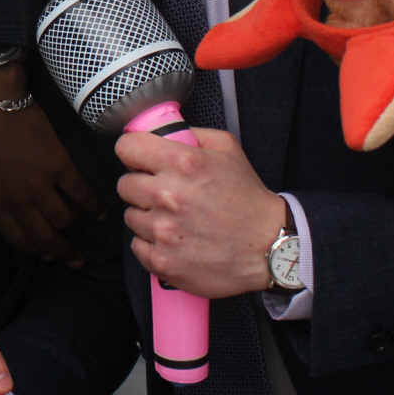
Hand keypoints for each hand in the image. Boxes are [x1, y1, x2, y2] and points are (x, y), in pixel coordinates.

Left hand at [0, 56, 101, 264]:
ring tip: (83, 224)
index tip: (48, 256)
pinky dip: (93, 205)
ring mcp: (38, 185)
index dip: (37, 251)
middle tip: (75, 259)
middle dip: (62, 252)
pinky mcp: (58, 166)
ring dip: (76, 225)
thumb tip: (12, 216)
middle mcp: (16, 201)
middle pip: (44, 237)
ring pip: (64, 219)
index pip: (19, 240)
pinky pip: (80, 193)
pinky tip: (100, 211)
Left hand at [116, 128, 286, 297]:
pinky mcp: (162, 261)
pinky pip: (137, 245)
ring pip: (130, 216)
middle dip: (142, 186)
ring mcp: (163, 231)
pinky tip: (174, 239)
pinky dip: (152, 243)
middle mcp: (168, 196)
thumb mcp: (227, 149)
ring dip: (148, 216)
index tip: (140, 160)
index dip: (133, 153)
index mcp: (183, 163)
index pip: (126, 148)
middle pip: (124, 184)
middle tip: (164, 193)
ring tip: (175, 219)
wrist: (268, 247)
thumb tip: (161, 133)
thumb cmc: (248, 200)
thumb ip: (191, 135)